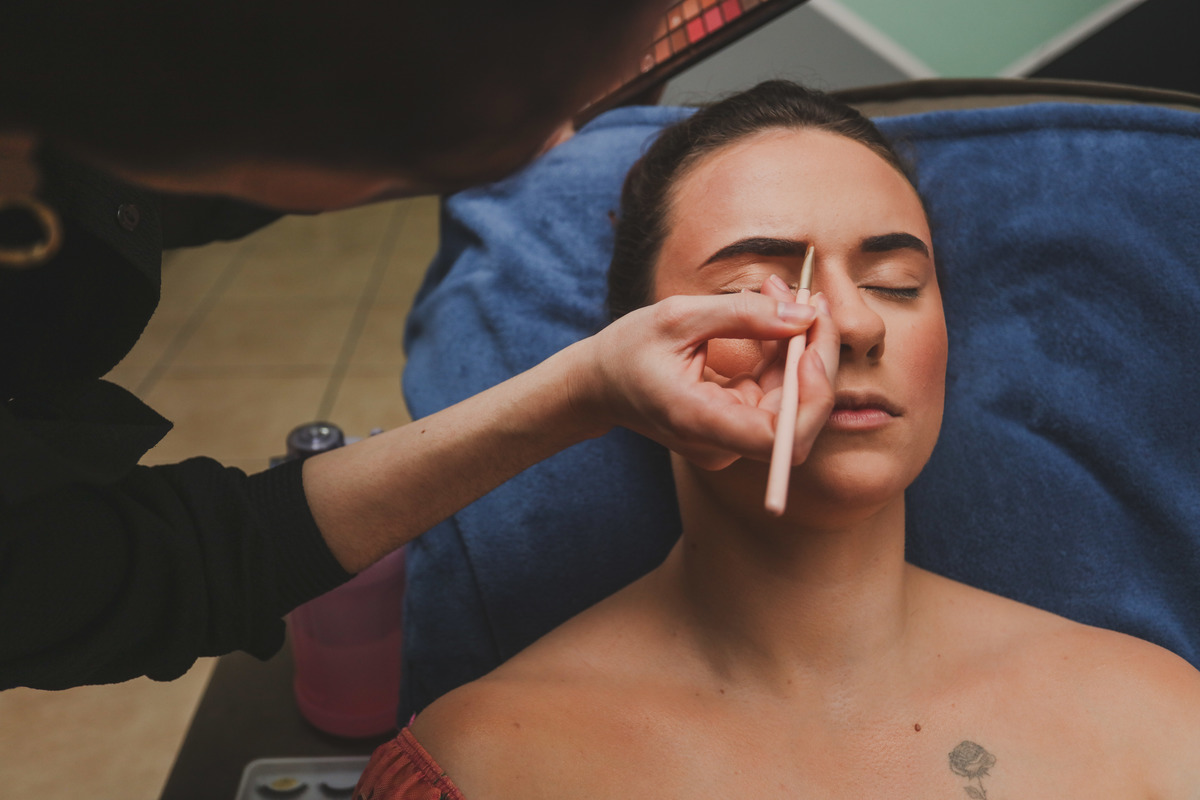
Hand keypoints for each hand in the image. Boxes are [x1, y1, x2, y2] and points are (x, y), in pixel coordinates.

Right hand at [571, 288, 818, 469]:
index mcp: (699, 422)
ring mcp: (731, 439)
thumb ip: (743, 314)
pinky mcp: (737, 425)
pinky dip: (784, 353)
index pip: (779, 439)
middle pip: (799, 420)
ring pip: (794, 402)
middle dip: (814, 356)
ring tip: (782, 293)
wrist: (599, 384)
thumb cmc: (628, 350)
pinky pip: (777, 393)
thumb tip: (807, 316)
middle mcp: (721, 443)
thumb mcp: (678, 316)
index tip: (809, 344)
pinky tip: (773, 314)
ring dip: (801, 346)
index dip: (811, 397)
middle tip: (811, 301)